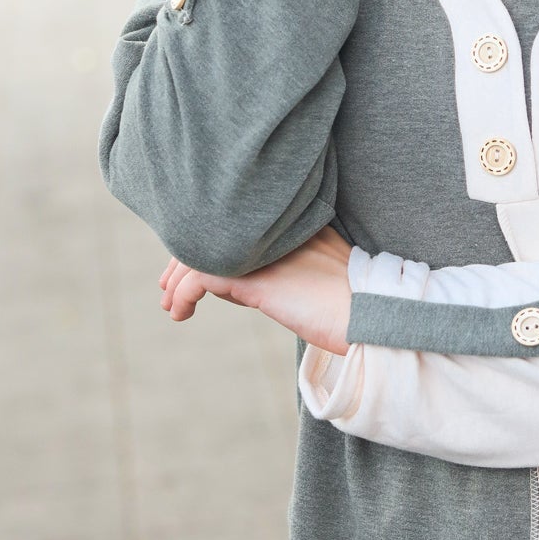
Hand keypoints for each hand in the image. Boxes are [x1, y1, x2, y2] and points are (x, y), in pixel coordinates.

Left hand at [158, 228, 354, 354]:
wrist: (371, 317)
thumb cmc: (353, 304)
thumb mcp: (316, 275)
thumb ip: (284, 266)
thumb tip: (243, 284)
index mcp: (293, 221)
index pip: (234, 222)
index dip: (207, 244)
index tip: (189, 270)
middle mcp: (274, 229)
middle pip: (212, 232)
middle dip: (183, 259)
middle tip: (167, 287)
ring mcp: (264, 250)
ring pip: (201, 253)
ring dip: (177, 281)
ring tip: (170, 305)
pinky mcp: (255, 277)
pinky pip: (199, 278)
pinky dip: (182, 296)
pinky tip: (180, 314)